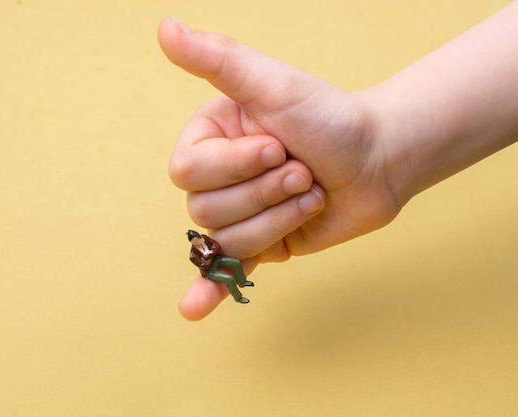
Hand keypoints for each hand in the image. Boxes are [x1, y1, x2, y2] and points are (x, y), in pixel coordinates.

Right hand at [158, 17, 400, 318]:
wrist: (380, 158)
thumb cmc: (329, 115)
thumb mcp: (273, 84)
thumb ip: (216, 59)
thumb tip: (164, 28)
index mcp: (210, 140)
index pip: (187, 172)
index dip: (235, 166)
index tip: (279, 145)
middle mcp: (219, 178)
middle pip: (205, 210)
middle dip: (265, 192)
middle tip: (304, 170)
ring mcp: (240, 214)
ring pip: (228, 239)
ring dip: (280, 217)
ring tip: (311, 192)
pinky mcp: (264, 245)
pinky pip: (227, 271)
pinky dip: (209, 291)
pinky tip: (192, 309)